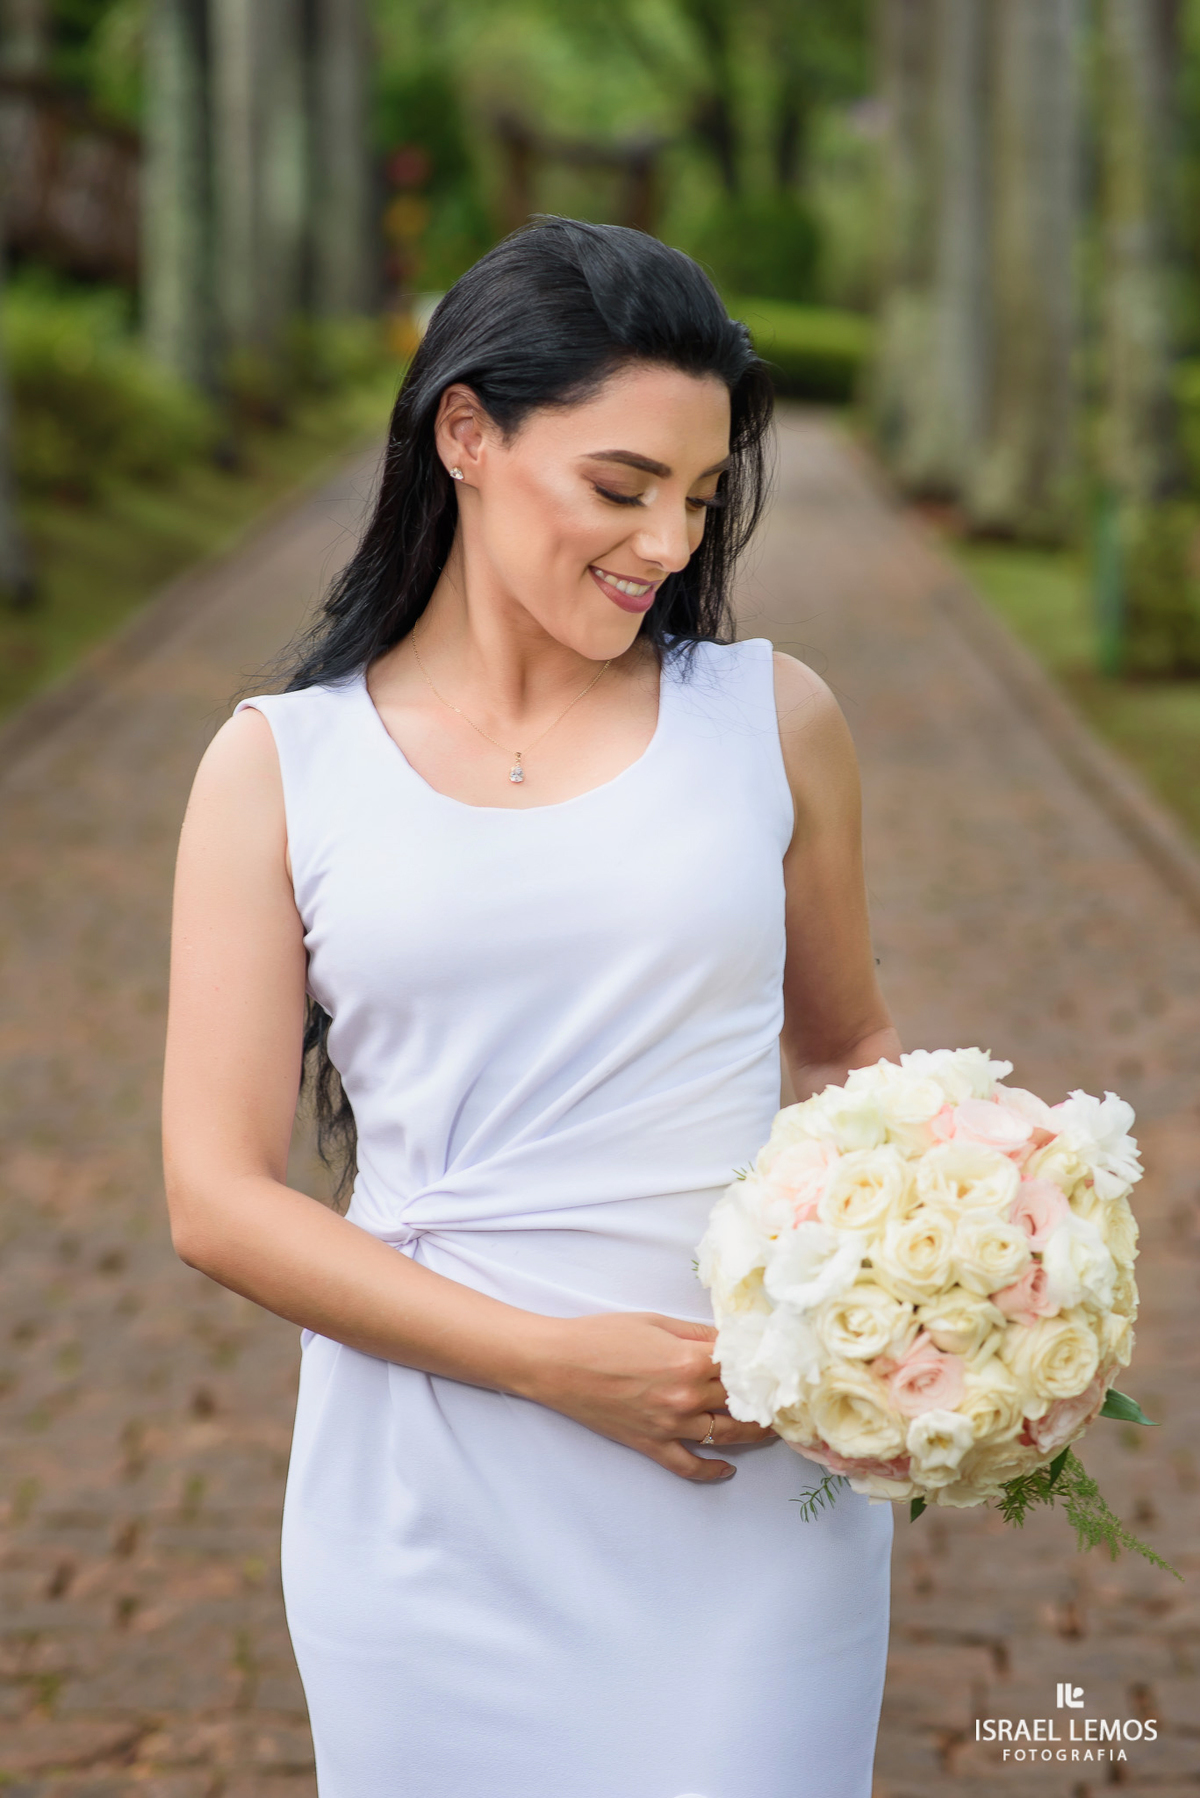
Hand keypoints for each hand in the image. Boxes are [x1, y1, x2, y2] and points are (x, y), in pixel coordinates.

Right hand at [528, 1311, 777, 1482]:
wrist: (558, 1364)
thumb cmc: (602, 1335)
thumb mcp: (655, 1323)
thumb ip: (697, 1334)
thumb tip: (730, 1341)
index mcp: (688, 1360)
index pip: (742, 1367)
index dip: (764, 1366)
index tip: (784, 1366)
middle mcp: (685, 1397)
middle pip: (741, 1401)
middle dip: (765, 1398)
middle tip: (787, 1396)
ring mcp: (669, 1426)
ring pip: (726, 1436)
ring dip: (754, 1434)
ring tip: (772, 1429)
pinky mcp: (651, 1445)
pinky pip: (689, 1466)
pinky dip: (712, 1471)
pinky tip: (729, 1468)